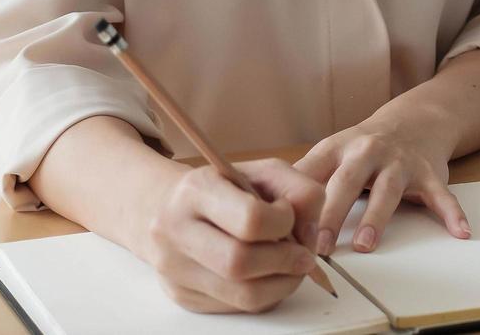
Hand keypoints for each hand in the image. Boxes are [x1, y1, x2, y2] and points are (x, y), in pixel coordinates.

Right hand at [140, 158, 324, 313]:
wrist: (169, 208)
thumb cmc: (225, 189)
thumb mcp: (263, 172)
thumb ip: (299, 190)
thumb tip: (310, 232)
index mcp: (196, 190)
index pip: (251, 219)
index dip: (285, 222)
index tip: (289, 215)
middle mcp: (175, 230)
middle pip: (241, 263)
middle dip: (286, 261)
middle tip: (303, 254)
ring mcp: (174, 268)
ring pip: (243, 295)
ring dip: (283, 283)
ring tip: (292, 265)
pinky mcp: (182, 296)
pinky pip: (238, 307)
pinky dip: (265, 294)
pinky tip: (268, 274)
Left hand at [293, 112, 471, 255]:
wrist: (415, 120)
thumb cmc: (364, 146)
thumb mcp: (331, 151)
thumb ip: (306, 177)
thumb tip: (268, 207)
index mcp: (340, 148)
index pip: (314, 175)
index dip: (298, 201)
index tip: (284, 229)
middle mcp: (369, 152)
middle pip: (348, 181)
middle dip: (332, 213)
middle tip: (319, 245)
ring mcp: (401, 163)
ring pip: (389, 190)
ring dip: (377, 217)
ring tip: (366, 244)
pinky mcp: (429, 174)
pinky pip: (442, 196)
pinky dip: (452, 213)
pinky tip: (459, 231)